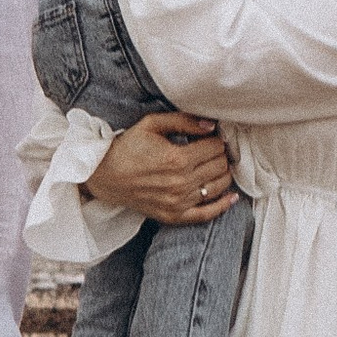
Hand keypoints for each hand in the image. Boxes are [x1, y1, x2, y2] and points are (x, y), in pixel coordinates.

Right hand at [85, 111, 237, 227]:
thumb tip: (212, 125)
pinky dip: (223, 206)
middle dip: (220, 155)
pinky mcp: (173, 215)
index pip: (215, 147)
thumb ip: (183, 121)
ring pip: (219, 187)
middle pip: (220, 166)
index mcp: (177, 158)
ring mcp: (178, 202)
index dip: (216, 139)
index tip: (210, 137)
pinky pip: (206, 215)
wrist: (104, 175)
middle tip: (212, 150)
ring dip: (223, 174)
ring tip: (216, 166)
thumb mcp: (152, 124)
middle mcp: (181, 182)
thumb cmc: (128, 147)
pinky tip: (232, 197)